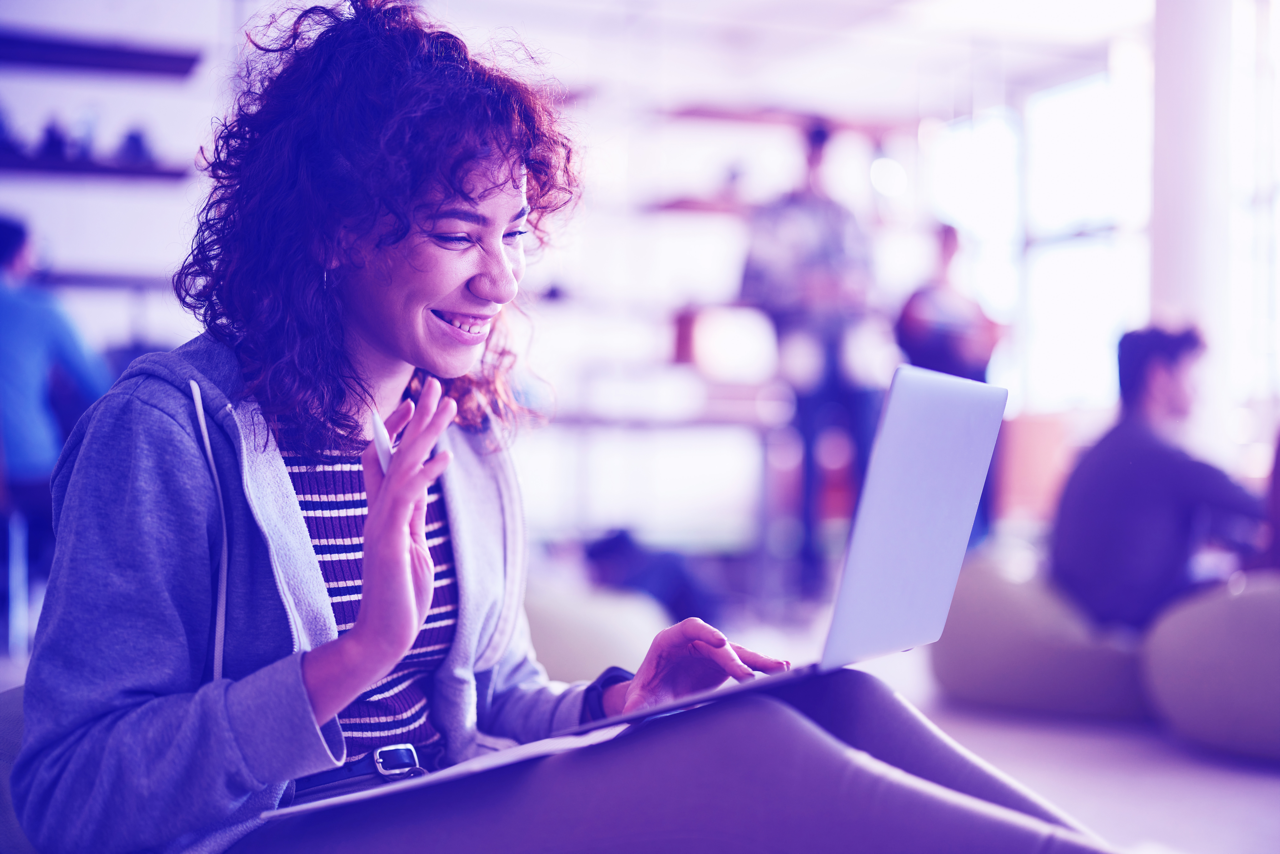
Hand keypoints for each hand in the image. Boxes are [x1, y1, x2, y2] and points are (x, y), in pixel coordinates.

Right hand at [302, 379, 454, 724]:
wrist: (384, 636)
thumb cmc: (400, 596)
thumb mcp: (411, 546)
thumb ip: (411, 516)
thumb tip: (420, 490)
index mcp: (384, 513)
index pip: (386, 460)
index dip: (399, 430)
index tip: (415, 404)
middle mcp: (378, 512)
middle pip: (394, 453)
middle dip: (416, 419)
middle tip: (433, 385)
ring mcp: (380, 524)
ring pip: (400, 467)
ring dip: (424, 435)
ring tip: (446, 407)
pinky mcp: (388, 540)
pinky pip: (406, 499)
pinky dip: (425, 475)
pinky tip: (444, 457)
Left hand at [605, 618, 789, 716]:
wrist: (653, 694)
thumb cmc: (645, 692)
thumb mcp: (639, 698)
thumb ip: (635, 703)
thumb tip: (629, 715)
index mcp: (669, 641)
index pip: (690, 628)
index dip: (706, 632)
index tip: (721, 642)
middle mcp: (693, 641)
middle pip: (718, 644)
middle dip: (734, 659)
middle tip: (747, 675)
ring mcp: (710, 651)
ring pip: (737, 652)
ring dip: (758, 661)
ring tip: (782, 668)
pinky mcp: (723, 663)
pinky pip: (745, 663)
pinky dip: (761, 667)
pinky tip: (783, 670)